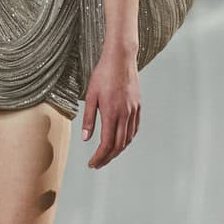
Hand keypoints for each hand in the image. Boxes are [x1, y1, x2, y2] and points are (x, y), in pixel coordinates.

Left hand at [80, 49, 141, 169]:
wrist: (121, 59)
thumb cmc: (103, 74)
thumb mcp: (90, 96)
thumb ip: (88, 118)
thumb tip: (86, 138)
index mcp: (111, 113)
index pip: (106, 144)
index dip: (99, 157)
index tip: (92, 164)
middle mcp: (125, 114)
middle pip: (118, 145)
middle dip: (107, 158)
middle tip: (98, 164)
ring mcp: (133, 111)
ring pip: (128, 139)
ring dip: (118, 150)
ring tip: (107, 155)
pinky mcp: (138, 106)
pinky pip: (134, 128)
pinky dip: (127, 139)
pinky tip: (120, 141)